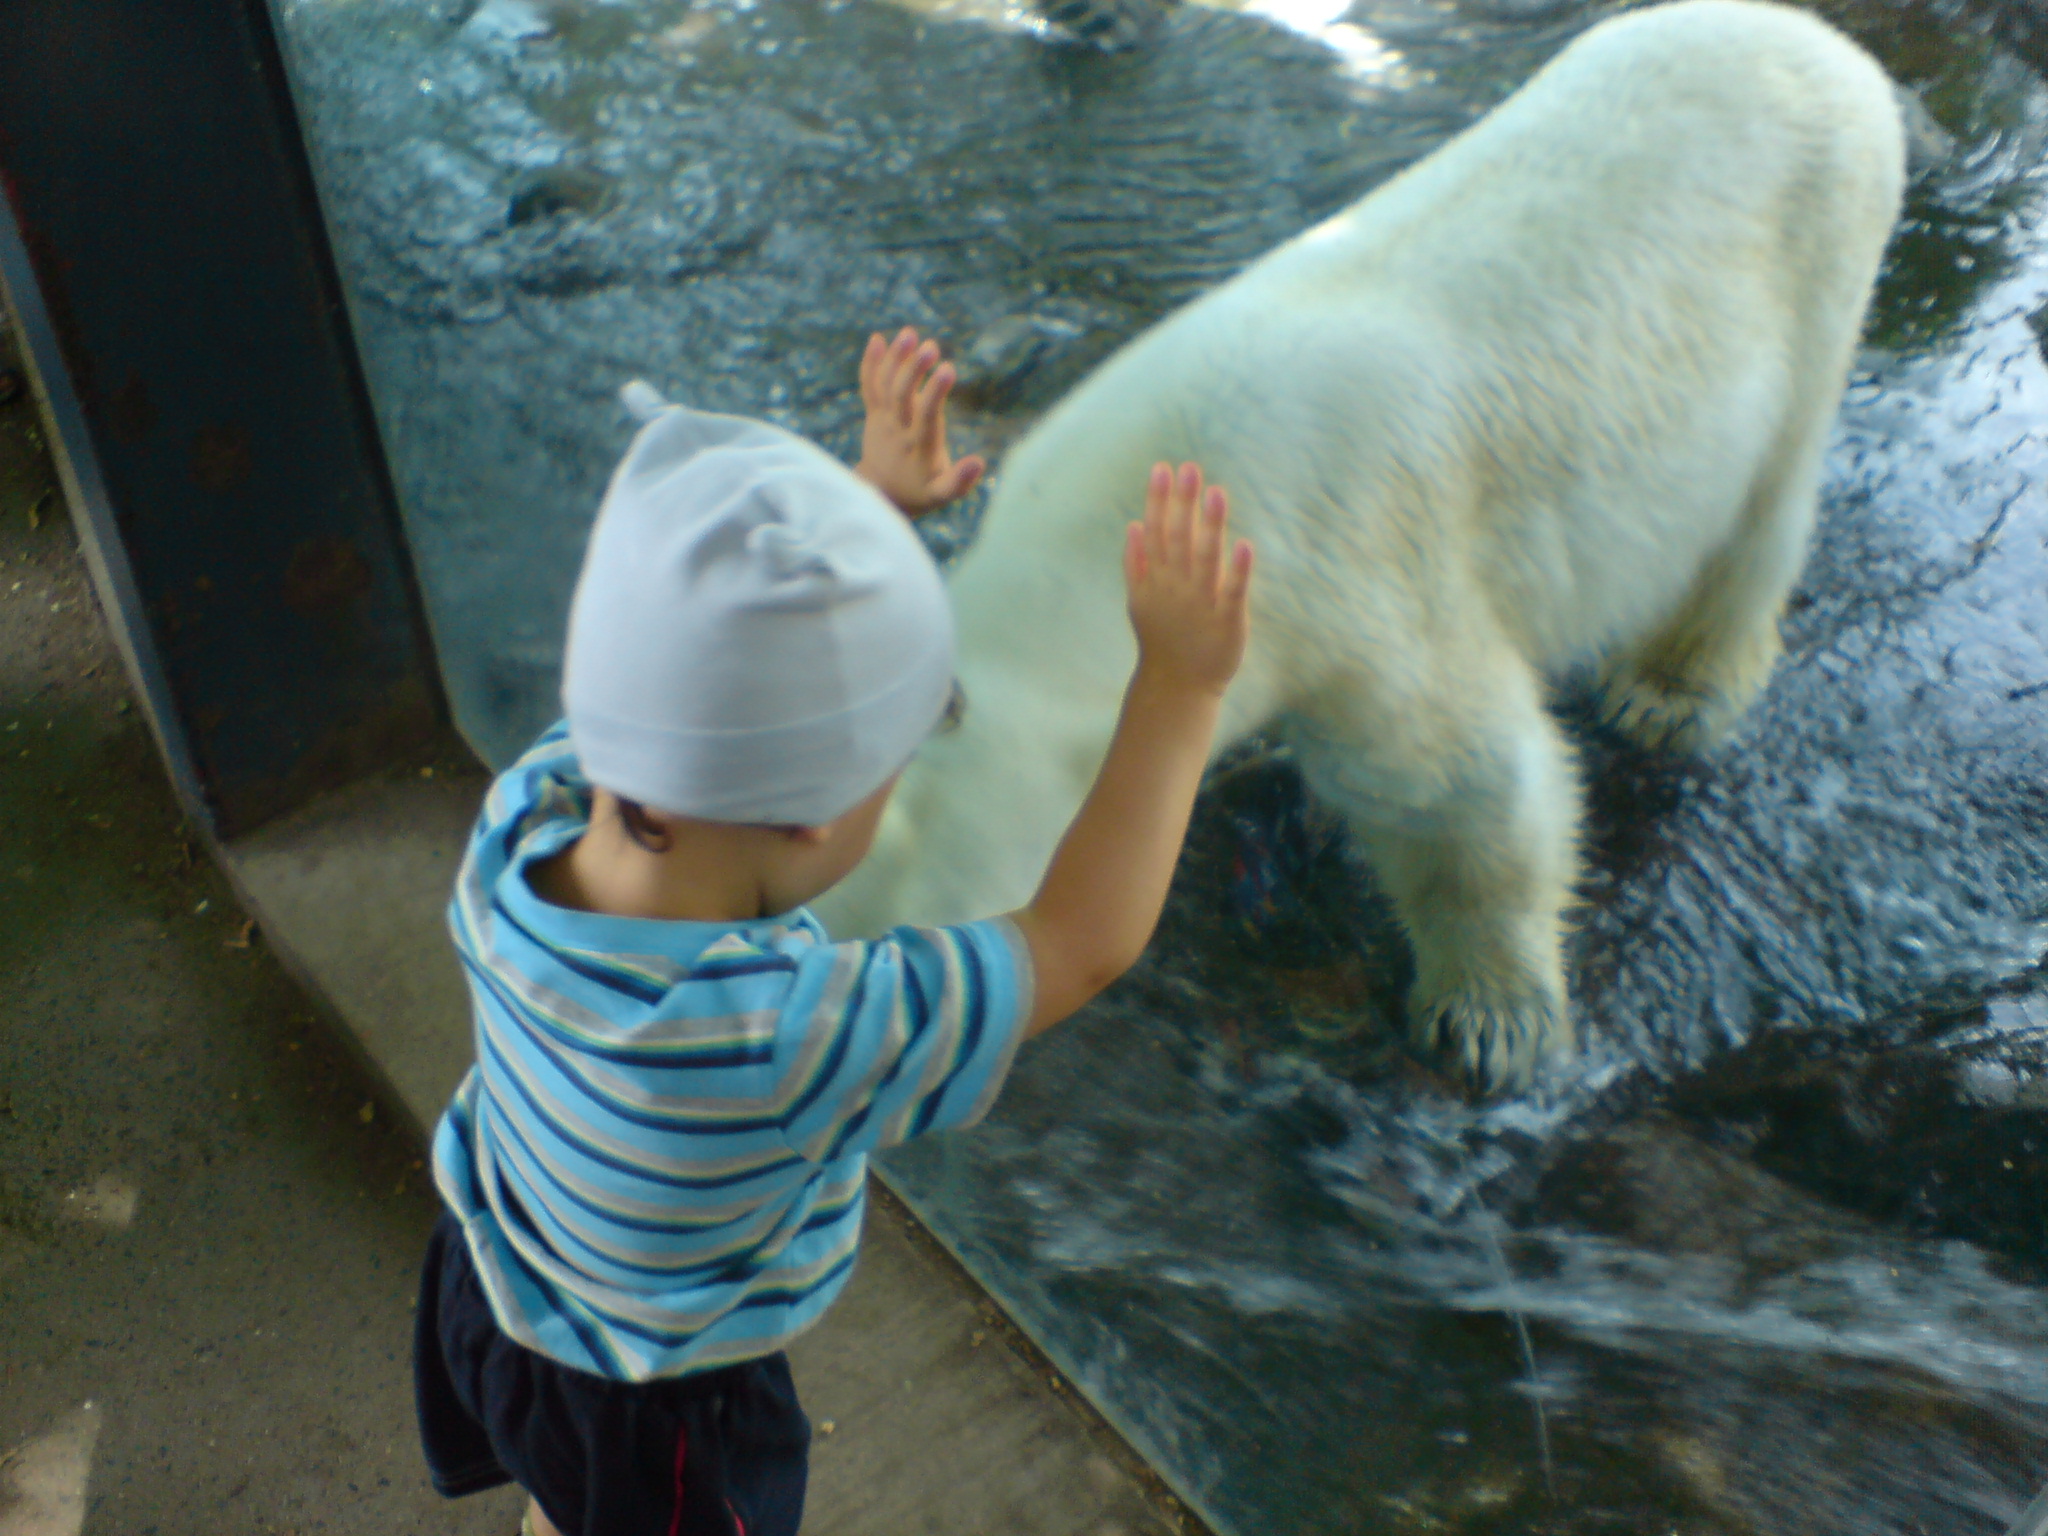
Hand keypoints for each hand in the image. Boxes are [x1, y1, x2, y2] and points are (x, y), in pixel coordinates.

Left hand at [853, 327, 986, 516]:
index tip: (949, 368)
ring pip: (884, 385)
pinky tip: (878, 338)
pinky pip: (869, 386)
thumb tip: (980, 462)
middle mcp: (898, 428)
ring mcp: (882, 419)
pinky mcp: (873, 413)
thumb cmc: (919, 492)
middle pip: (901, 394)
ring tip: (909, 333)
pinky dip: (871, 363)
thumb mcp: (942, 495)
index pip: (927, 414)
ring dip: (895, 358)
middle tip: (931, 346)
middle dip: (914, 369)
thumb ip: (960, 481)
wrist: (880, 494)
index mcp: (919, 445)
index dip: (936, 391)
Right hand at [1125, 462, 1253, 695]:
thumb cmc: (1163, 639)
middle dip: (1183, 504)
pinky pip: (1232, 592)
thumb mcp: (1140, 602)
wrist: (1178, 687)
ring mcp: (1201, 604)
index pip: (1156, 532)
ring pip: (1204, 559)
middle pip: (1178, 539)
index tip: (1163, 468)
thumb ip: (1135, 564)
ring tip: (1215, 493)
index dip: (1159, 500)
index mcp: (1156, 580)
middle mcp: (1176, 588)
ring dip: (1209, 527)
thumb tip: (1134, 524)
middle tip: (1189, 469)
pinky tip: (1243, 544)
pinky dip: (1236, 570)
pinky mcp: (1227, 621)